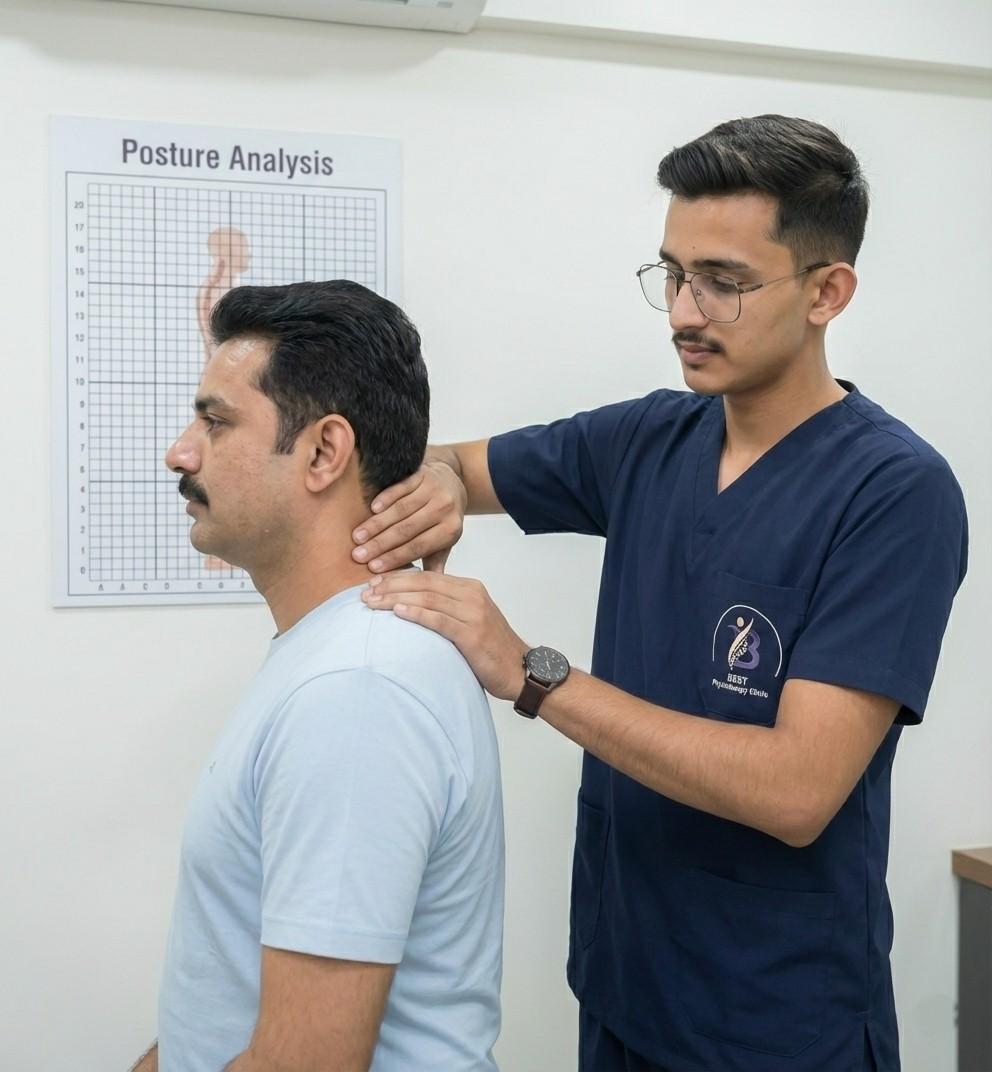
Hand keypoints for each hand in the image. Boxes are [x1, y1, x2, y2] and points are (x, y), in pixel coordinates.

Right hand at [352, 461, 467, 573]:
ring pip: (401, 510)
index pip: (418, 547)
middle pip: (407, 529)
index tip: (372, 567)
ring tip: (357, 536)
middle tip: (358, 555)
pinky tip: (372, 508)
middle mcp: (445, 509)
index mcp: (451, 530)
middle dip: (380, 544)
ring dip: (377, 524)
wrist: (452, 483)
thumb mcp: (444, 542)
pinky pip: (401, 488)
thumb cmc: (443, 519)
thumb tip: (423, 590)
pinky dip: (385, 498)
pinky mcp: (423, 474)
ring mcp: (434, 489)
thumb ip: (434, 562)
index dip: (394, 557)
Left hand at [363, 571, 528, 701]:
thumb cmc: (491, 649)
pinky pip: (439, 620)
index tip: (373, 583)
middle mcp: (472, 595)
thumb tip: (412, 608)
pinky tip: (398, 613)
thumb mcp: (469, 620)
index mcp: (470, 588)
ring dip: (396, 599)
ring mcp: (474, 613)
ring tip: (372, 603)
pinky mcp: (473, 634)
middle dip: (391, 586)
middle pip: (424, 584)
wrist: (521, 671)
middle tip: (365, 591)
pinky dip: (417, 614)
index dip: (398, 578)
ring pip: (428, 599)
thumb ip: (446, 609)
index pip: (427, 577)